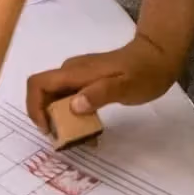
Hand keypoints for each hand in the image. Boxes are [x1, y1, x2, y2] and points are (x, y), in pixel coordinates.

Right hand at [26, 36, 179, 132]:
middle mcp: (71, 73)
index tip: (48, 129)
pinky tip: (90, 130)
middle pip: (43, 95)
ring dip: (62, 121)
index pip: (38, 84)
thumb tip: (74, 106)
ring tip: (80, 139)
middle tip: (66, 140)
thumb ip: (100, 94)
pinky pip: (70, 100)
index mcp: (76, 73)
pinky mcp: (86, 82)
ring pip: (56, 100)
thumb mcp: (126, 86)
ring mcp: (78, 77)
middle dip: (48, 119)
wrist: (158, 55)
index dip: (34, 108)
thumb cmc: (145, 72)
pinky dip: (73, 117)